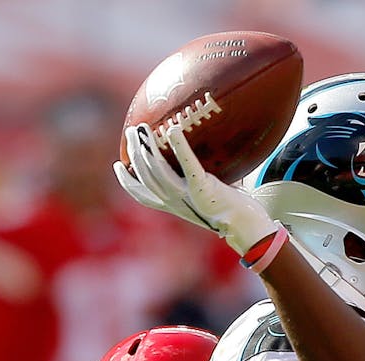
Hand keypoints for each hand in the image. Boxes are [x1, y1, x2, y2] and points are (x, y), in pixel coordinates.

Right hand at [114, 123, 277, 255]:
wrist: (246, 227)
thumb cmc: (230, 208)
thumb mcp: (208, 193)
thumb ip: (202, 178)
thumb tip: (207, 152)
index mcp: (173, 206)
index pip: (142, 195)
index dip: (127, 181)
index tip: (119, 165)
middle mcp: (175, 202)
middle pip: (144, 176)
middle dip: (134, 153)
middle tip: (131, 132)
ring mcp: (186, 195)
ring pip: (156, 170)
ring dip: (146, 147)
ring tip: (141, 129)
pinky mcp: (202, 187)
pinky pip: (187, 163)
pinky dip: (179, 146)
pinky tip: (173, 129)